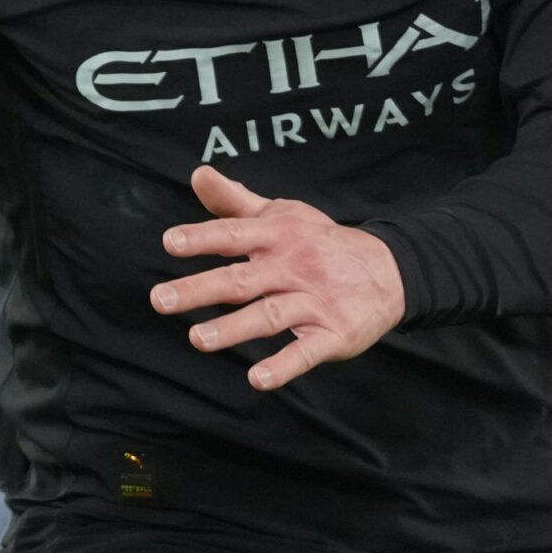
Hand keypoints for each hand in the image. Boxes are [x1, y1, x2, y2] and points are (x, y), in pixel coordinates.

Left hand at [154, 165, 405, 389]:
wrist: (391, 270)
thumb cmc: (321, 242)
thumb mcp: (283, 214)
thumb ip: (235, 202)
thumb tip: (198, 174)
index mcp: (278, 235)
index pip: (235, 235)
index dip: (203, 238)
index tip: (171, 243)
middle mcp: (294, 266)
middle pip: (242, 279)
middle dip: (201, 289)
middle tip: (160, 299)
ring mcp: (315, 301)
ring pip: (270, 315)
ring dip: (234, 328)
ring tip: (197, 338)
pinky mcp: (334, 334)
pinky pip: (306, 351)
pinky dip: (284, 365)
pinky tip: (258, 378)